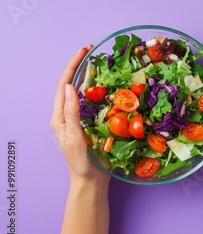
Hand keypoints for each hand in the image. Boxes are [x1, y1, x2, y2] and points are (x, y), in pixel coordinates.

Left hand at [50, 45, 109, 184]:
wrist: (91, 182)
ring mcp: (80, 119)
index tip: (84, 51)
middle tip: (92, 51)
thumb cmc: (81, 163)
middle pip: (72, 84)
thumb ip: (71, 113)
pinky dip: (101, 91)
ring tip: (101, 63)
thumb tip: (68, 87)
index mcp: (59, 117)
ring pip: (83, 92)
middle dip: (80, 66)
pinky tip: (111, 86)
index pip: (64, 85)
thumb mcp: (74, 138)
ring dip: (90, 76)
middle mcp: (68, 115)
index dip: (73, 66)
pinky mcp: (91, 124)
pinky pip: (95, 103)